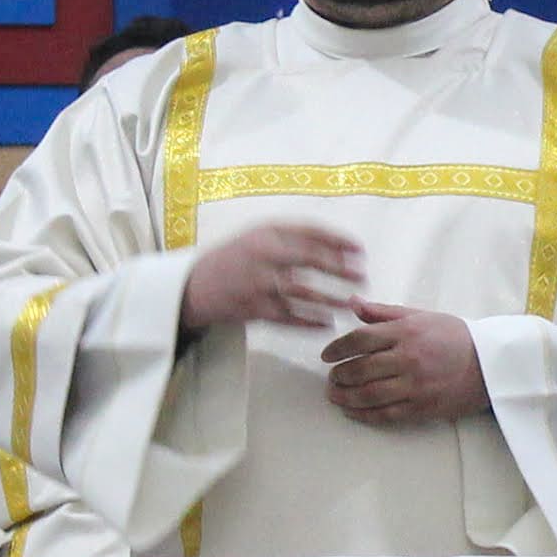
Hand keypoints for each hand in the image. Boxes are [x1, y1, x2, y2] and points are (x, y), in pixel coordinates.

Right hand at [183, 218, 364, 334]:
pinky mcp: (253, 310)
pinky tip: (326, 324)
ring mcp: (258, 284)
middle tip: (362, 276)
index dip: (339, 240)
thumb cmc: (236, 258)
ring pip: (302, 292)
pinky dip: (309, 322)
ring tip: (349, 304)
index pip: (310, 232)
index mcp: (266, 233)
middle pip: (310, 260)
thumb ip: (292, 236)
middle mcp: (263, 256)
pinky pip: (288, 318)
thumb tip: (336, 243)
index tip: (360, 249)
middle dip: (340, 268)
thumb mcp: (258, 236)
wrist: (195, 286)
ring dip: (330, 299)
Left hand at [320, 302, 487, 427]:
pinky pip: (385, 414)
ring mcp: (415, 385)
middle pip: (360, 369)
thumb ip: (383, 312)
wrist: (490, 365)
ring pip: (368, 395)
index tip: (326, 356)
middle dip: (339, 376)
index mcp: (407, 332)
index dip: (337, 348)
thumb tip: (352, 303)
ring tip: (335, 395)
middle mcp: (409, 358)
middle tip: (331, 378)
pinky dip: (364, 415)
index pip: (361, 339)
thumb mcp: (420, 316)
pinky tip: (352, 411)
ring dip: (346, 397)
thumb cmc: (454, 337)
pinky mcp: (422, 407)